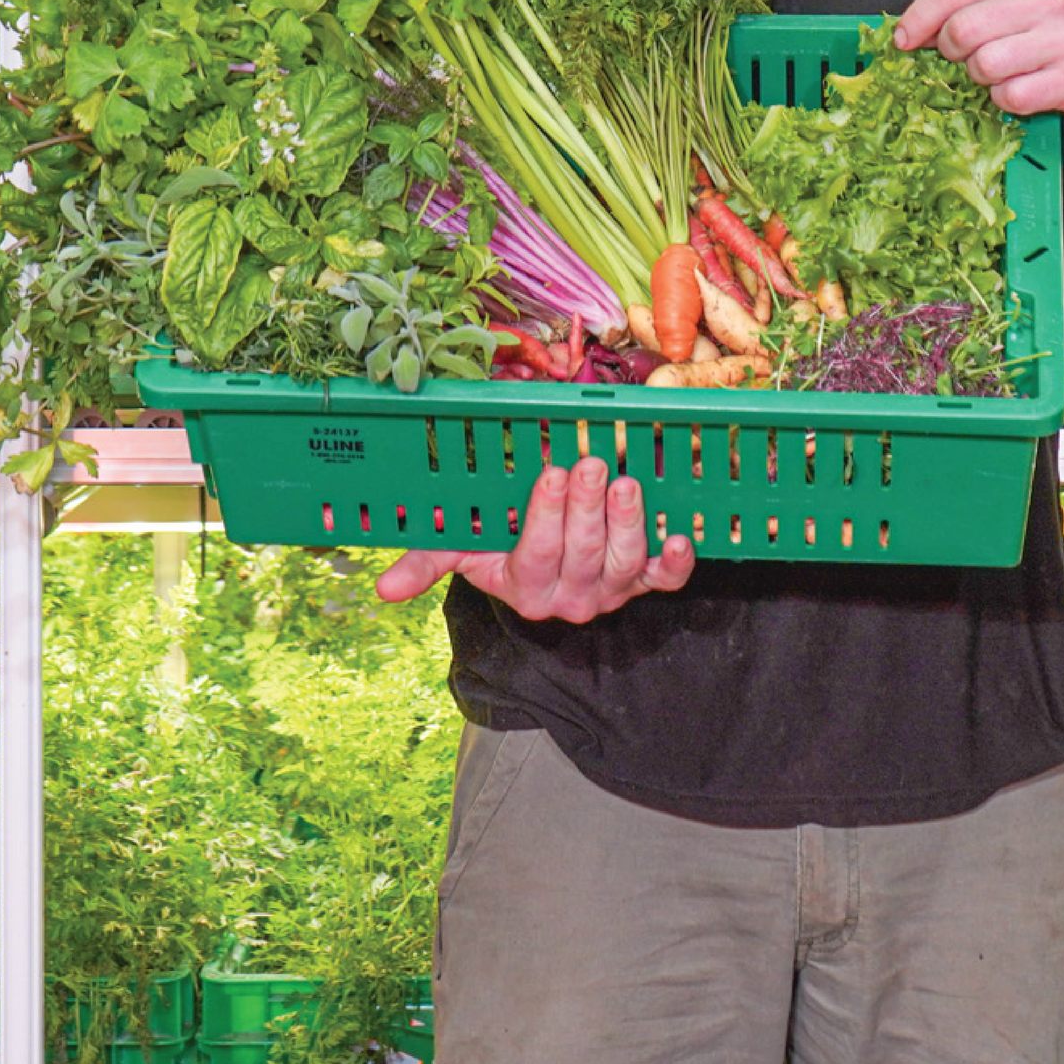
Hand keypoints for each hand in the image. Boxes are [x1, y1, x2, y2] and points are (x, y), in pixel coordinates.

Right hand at [373, 453, 696, 622]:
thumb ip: (429, 560)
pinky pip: (668, 580)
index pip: (536, 553)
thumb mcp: (464, 546)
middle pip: (584, 555)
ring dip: (629, 522)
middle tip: (590, 464)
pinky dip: (677, 561)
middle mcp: (571, 598)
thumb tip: (383, 591)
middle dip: (587, 507)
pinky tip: (681, 535)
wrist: (552, 560)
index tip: (549, 472)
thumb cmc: (504, 540)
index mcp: (525, 588)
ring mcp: (612, 591)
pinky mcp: (647, 582)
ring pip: (625, 562)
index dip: (546, 515)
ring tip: (626, 483)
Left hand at [895, 0, 1063, 122]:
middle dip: (952, 51)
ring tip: (1004, 71)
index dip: (919, 17)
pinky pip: (1011, 97)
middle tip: (965, 58)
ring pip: (984, 66)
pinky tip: (1026, 89)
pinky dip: (1007, 99)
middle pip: (962, 32)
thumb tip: (915, 27)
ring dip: (982, 77)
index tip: (903, 39)